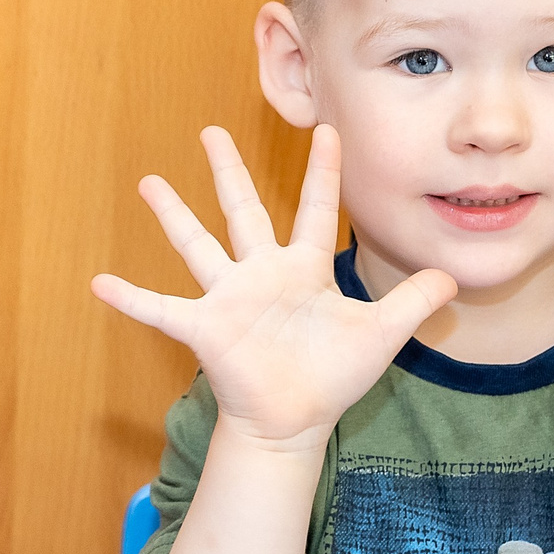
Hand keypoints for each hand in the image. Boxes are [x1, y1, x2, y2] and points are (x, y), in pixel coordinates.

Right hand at [91, 126, 455, 450]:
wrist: (294, 424)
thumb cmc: (332, 378)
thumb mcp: (382, 335)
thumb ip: (413, 302)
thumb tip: (453, 277)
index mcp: (302, 270)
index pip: (316, 210)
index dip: (324, 172)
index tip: (327, 129)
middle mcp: (261, 274)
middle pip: (243, 210)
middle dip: (227, 170)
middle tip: (210, 130)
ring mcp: (229, 299)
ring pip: (198, 245)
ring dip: (172, 215)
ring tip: (148, 182)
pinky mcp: (205, 328)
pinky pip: (161, 309)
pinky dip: (131, 299)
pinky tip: (99, 284)